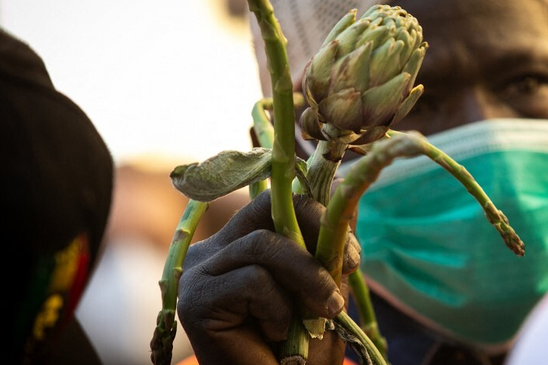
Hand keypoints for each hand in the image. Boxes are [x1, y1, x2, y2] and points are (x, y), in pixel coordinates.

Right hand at [177, 191, 360, 364]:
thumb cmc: (299, 351)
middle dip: (316, 229)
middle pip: (267, 206)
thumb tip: (346, 198)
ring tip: (325, 310)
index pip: (278, 202)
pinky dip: (278, 308)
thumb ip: (327, 248)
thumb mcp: (323, 289)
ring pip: (263, 244)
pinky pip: (251, 281)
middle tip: (348, 265)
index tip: (351, 253)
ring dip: (307, 277)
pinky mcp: (195, 298)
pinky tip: (274, 333)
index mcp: (242, 242)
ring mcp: (201, 272)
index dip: (318, 215)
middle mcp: (216, 250)